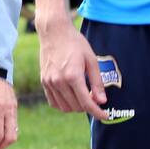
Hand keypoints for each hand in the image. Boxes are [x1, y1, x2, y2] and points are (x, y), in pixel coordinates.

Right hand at [35, 0, 107, 118]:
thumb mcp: (91, 60)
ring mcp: (49, 83)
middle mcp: (59, 82)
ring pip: (64, 108)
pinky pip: (54, 102)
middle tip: (94, 98)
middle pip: (76, 107)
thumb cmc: (75, 43)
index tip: (105, 116)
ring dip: (76, 107)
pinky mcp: (44, 82)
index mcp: (73, 76)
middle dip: (88, 107)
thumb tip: (102, 101)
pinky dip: (64, 104)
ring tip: (83, 95)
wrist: (54, 32)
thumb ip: (96, 82)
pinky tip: (71, 95)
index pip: (87, 103)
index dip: (98, 112)